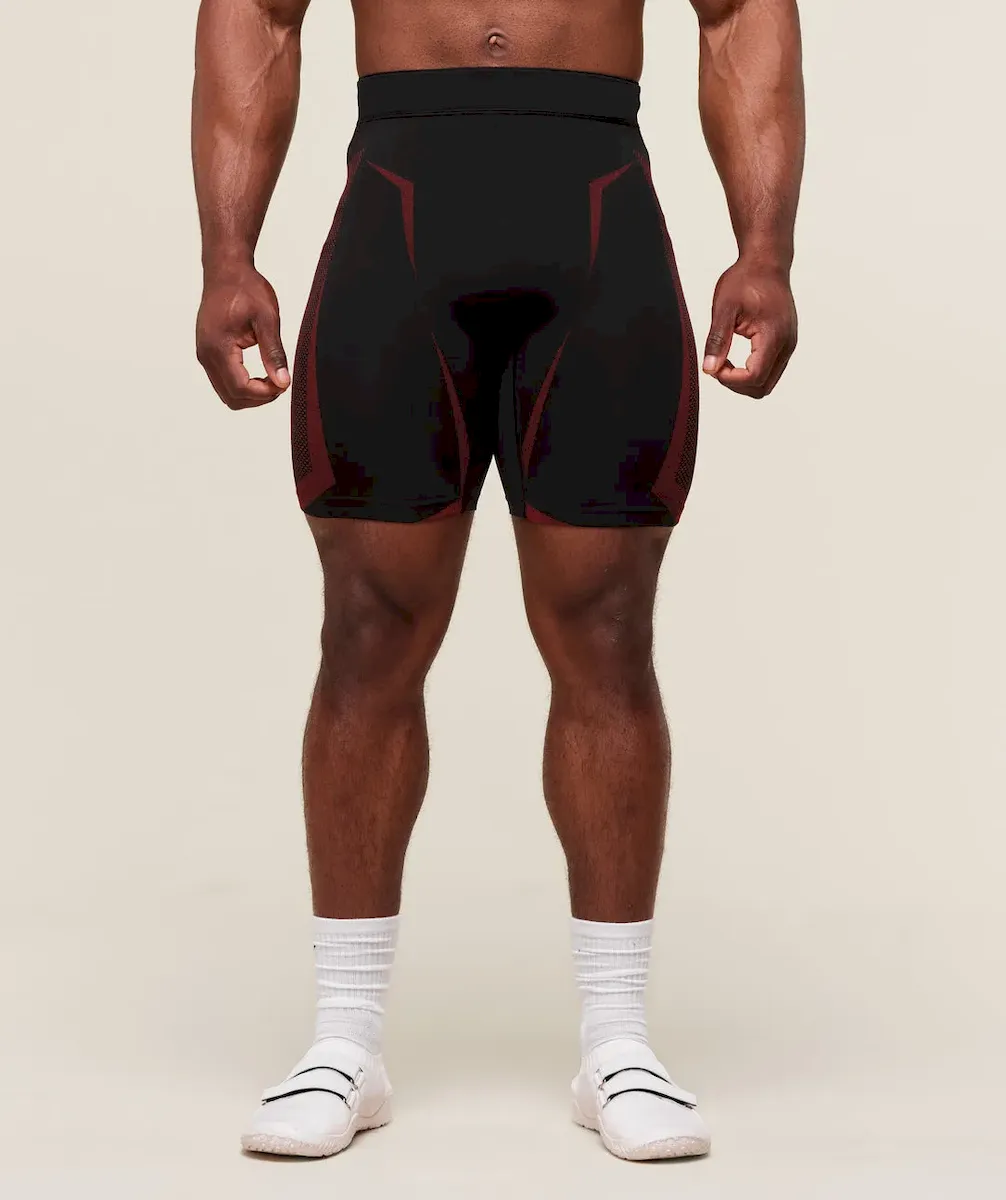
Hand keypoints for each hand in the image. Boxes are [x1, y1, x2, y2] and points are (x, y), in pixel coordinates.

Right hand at [196, 264, 289, 408]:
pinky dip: (242, 386)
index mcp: (218, 347)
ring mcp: (204, 355)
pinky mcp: (207, 353)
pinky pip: (223, 382)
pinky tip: (260, 374)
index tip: (283, 383)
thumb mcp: (267, 318)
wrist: (226, 271)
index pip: (240, 388)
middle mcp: (206, 355)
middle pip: (232, 397)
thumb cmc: (245, 288)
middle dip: (259, 397)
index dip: (264, 393)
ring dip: (251, 394)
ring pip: (227, 394)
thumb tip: (282, 382)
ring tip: (272, 378)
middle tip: (280, 383)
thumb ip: (274, 353)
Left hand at [702, 260, 797, 397]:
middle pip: (762, 387)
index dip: (730, 379)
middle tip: (717, 365)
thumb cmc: (746, 279)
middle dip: (736, 384)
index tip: (714, 365)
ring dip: (743, 380)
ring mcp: (789, 345)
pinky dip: (751, 372)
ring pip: (767, 383)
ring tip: (725, 361)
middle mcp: (787, 345)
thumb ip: (717, 340)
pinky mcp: (785, 344)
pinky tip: (736, 358)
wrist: (766, 262)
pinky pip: (770, 370)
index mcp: (774, 336)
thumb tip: (709, 369)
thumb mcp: (724, 307)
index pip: (754, 377)